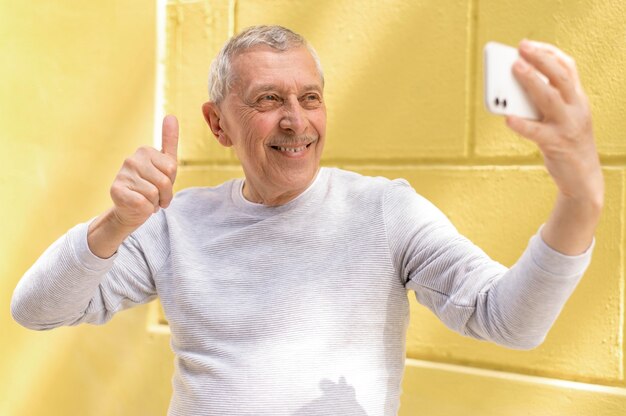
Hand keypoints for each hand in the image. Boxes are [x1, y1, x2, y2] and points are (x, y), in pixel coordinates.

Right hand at [109, 115, 178, 228]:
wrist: (130, 210)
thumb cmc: (151, 186)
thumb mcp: (165, 165)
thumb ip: (169, 141)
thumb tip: (171, 116)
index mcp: (145, 151)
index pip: (171, 169)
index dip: (171, 183)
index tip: (162, 185)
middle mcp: (131, 159)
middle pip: (164, 182)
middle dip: (165, 195)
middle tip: (155, 197)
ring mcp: (122, 174)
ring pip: (154, 194)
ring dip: (155, 203)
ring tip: (146, 201)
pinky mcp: (116, 190)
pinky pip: (144, 203)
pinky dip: (145, 210)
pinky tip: (138, 206)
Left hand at [505, 40, 602, 206]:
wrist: (583, 178)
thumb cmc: (566, 144)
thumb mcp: (561, 118)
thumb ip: (543, 103)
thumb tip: (512, 88)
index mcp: (578, 99)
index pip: (568, 68)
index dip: (548, 53)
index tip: (529, 45)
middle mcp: (576, 109)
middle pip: (560, 76)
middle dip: (540, 59)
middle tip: (520, 49)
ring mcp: (568, 126)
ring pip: (550, 98)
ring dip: (531, 81)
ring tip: (515, 68)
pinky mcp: (557, 145)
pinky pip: (536, 132)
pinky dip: (521, 124)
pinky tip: (507, 118)